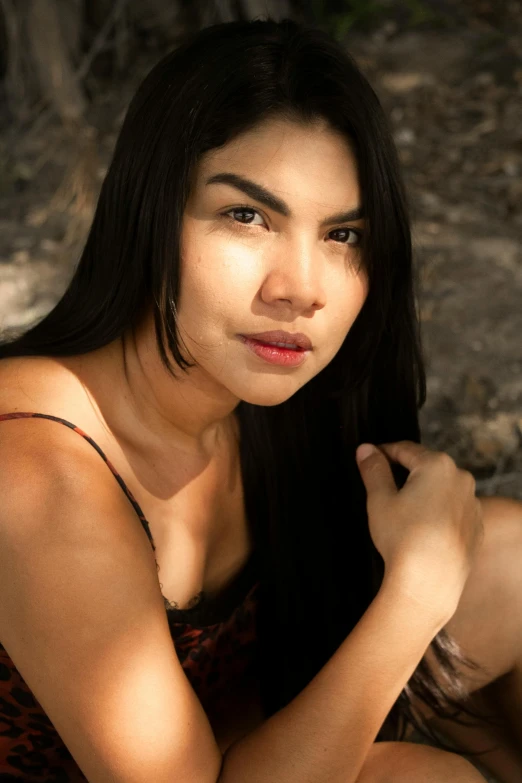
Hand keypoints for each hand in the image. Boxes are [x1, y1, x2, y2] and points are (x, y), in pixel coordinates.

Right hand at [356, 441, 483, 621]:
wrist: (430, 581)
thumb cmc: (403, 538)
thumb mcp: (379, 499)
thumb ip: (373, 469)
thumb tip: (366, 449)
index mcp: (437, 465)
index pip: (405, 449)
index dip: (384, 452)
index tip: (370, 458)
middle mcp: (461, 479)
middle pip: (426, 466)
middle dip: (405, 472)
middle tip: (383, 484)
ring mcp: (472, 503)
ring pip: (441, 488)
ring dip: (423, 491)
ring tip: (401, 509)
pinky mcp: (476, 525)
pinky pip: (453, 509)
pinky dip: (437, 511)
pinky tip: (421, 527)